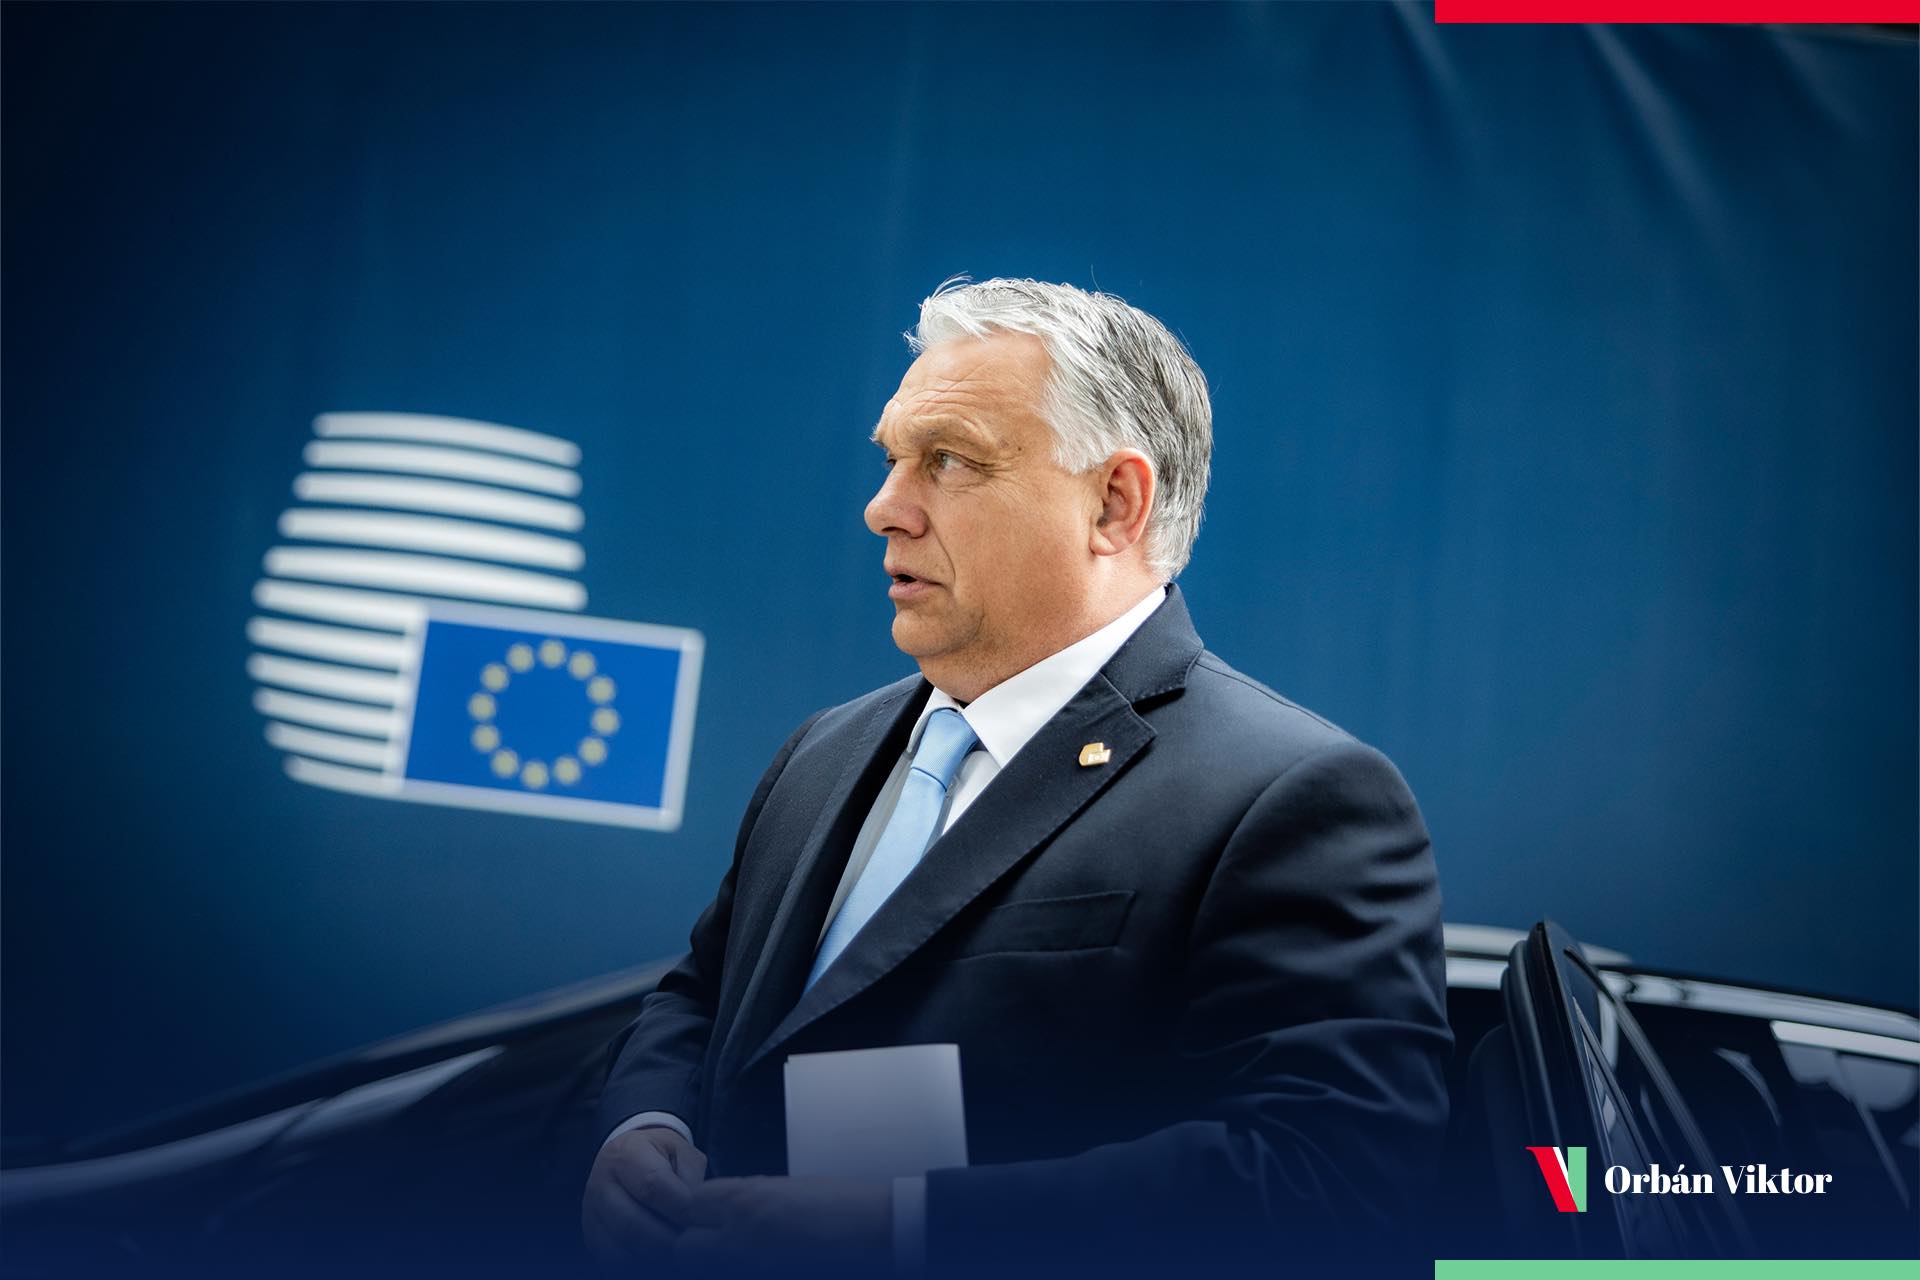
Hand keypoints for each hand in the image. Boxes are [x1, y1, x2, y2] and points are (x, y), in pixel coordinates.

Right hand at [582, 1126, 709, 1266]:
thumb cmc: (662, 1157)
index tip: (696, 1217)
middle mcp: (600, 1182)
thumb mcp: (682, 1153)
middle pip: (632, 1224)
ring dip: (654, 1254)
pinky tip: (657, 1254)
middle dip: (667, 1239)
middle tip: (688, 1241)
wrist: (629, 1159)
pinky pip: (613, 1260)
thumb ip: (691, 1178)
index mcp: (626, 1153)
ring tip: (675, 1247)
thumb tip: (692, 1212)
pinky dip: (638, 1262)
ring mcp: (591, 1212)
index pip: (652, 1185)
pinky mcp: (591, 1235)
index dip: (679, 1207)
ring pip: (621, 1247)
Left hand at [674, 1175, 891, 1274]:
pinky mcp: (759, 1274)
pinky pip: (728, 1271)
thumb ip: (743, 1201)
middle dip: (695, 1242)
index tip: (705, 1213)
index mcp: (745, 1200)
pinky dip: (732, 1265)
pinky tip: (758, 1258)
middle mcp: (739, 1235)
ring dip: (712, 1258)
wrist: (872, 1230)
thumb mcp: (782, 1189)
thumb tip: (716, 1215)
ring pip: (702, 1267)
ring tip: (740, 1249)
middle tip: (716, 1238)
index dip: (697, 1210)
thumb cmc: (837, 1204)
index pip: (690, 1204)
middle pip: (685, 1246)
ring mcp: (747, 1263)